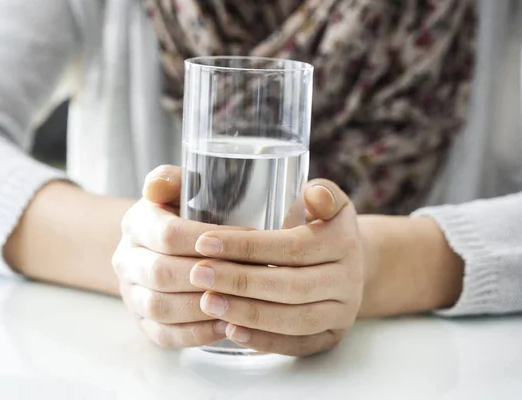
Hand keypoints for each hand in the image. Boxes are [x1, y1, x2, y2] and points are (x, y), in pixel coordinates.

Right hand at [112, 165, 247, 347]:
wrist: (161, 244)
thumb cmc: (184, 212)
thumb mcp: (180, 187)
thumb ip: (173, 179)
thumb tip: (156, 186)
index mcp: (136, 222)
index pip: (168, 234)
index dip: (210, 239)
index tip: (251, 239)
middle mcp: (126, 259)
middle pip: (162, 273)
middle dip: (209, 276)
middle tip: (251, 276)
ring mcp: (131, 293)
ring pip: (160, 307)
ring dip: (201, 308)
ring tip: (241, 304)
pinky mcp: (142, 321)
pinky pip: (163, 335)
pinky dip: (195, 334)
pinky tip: (225, 326)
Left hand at [190, 180, 364, 356]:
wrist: (350, 261)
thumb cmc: (322, 224)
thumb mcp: (326, 198)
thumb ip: (319, 191)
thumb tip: (313, 194)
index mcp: (343, 241)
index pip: (292, 246)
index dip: (247, 246)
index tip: (204, 242)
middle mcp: (348, 279)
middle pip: (291, 285)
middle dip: (240, 281)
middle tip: (198, 275)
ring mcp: (342, 312)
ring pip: (294, 319)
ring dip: (248, 313)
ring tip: (207, 303)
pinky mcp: (331, 336)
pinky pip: (298, 345)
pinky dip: (264, 340)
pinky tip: (232, 330)